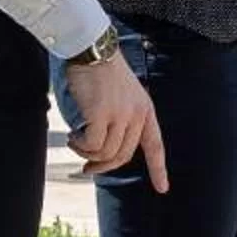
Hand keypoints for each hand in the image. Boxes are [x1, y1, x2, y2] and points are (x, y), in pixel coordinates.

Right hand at [64, 55, 169, 191]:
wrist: (91, 48)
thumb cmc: (100, 69)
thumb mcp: (120, 95)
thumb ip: (119, 118)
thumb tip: (102, 148)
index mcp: (145, 109)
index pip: (155, 145)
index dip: (159, 169)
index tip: (163, 188)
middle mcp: (136, 114)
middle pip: (123, 155)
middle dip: (103, 167)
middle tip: (87, 169)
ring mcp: (120, 115)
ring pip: (106, 153)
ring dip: (86, 153)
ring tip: (75, 141)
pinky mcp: (101, 114)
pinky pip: (92, 144)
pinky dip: (80, 145)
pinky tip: (73, 136)